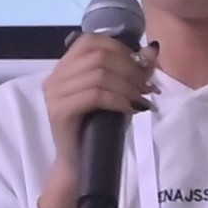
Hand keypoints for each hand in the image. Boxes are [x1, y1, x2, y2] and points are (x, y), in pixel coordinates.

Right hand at [30, 28, 154, 207]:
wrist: (80, 167)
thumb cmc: (98, 129)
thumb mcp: (118, 94)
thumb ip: (131, 71)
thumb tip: (153, 50)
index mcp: (64, 67)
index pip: (91, 41)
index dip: (120, 49)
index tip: (141, 67)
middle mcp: (55, 77)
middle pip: (98, 55)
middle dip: (129, 69)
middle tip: (147, 87)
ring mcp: (54, 94)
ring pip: (98, 74)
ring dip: (127, 85)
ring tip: (141, 99)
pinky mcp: (60, 112)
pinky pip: (94, 95)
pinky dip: (118, 99)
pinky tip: (130, 109)